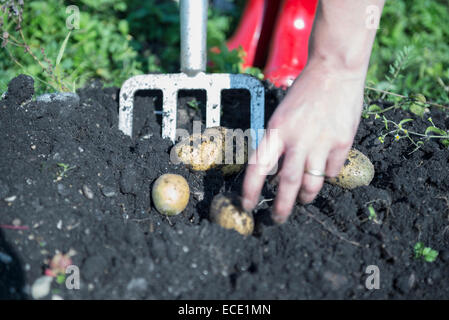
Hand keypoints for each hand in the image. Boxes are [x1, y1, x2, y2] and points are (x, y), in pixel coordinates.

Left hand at [242, 60, 365, 222]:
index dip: (250, 191)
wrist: (334, 71)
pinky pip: (332, 171)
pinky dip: (326, 174)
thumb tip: (272, 172)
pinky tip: (324, 167)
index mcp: (276, 131)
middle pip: (286, 184)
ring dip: (304, 196)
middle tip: (277, 219)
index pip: (257, 168)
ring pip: (311, 184)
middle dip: (281, 208)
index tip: (247, 205)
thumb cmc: (304, 94)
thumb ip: (276, 144)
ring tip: (302, 199)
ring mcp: (321, 142)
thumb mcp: (280, 116)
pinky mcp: (342, 143)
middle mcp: (297, 139)